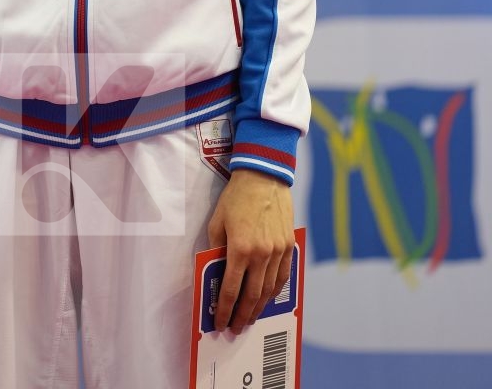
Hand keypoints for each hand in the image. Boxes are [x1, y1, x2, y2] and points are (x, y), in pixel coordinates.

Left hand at [206, 168, 293, 334]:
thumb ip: (217, 249)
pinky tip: (267, 298)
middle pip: (252, 296)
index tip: (220, 323)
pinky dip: (275, 291)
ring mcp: (278, 251)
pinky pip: (283, 276)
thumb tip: (216, 272)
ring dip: (259, 307)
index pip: (231, 289)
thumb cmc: (236, 198)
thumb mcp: (218, 222)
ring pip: (269, 290)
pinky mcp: (288, 246)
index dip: (225, 310)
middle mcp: (261, 254)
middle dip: (242, 315)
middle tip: (236, 328)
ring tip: (250, 318)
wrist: (263, 177)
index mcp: (239, 249)